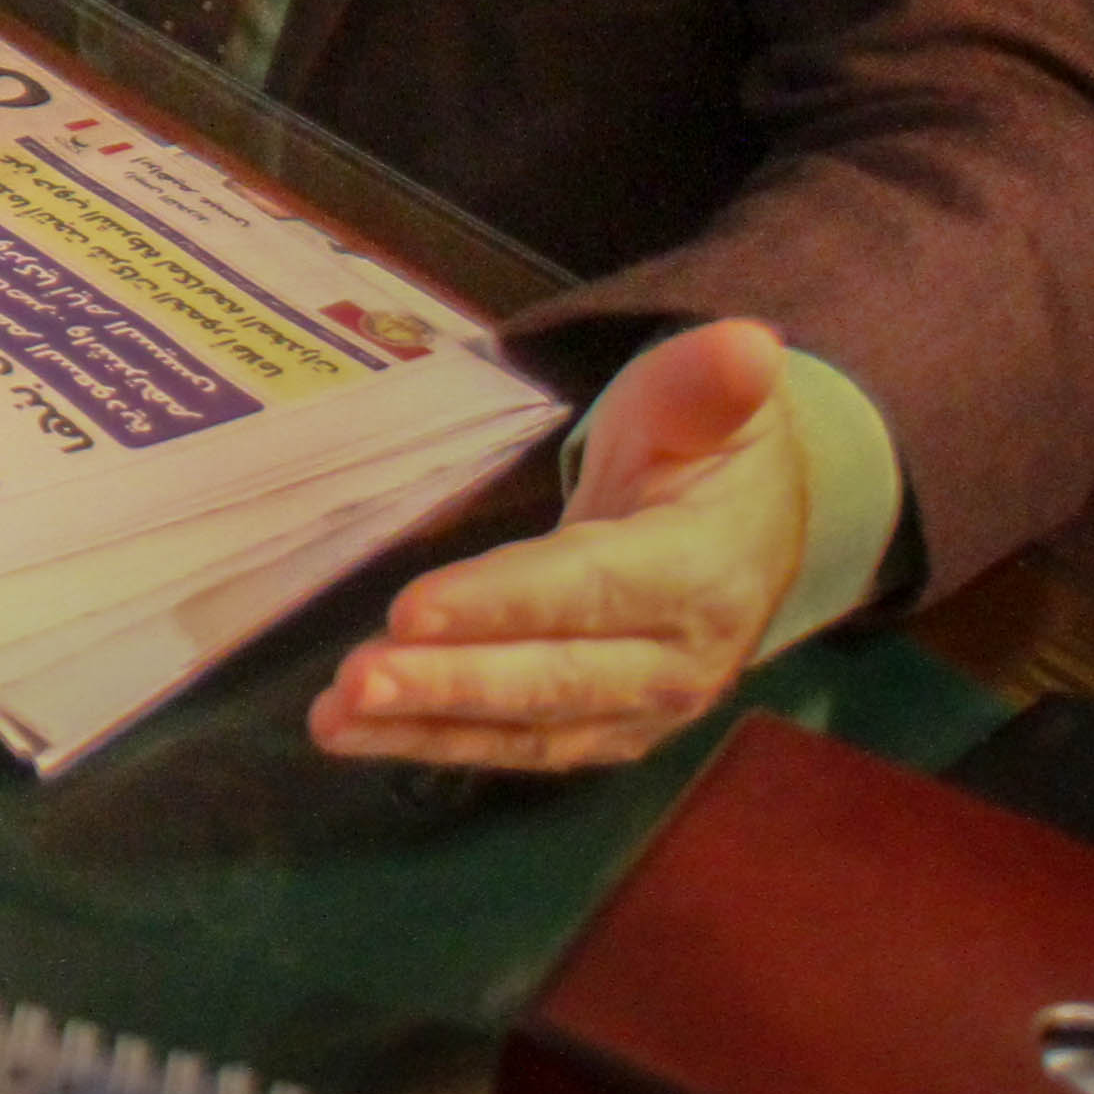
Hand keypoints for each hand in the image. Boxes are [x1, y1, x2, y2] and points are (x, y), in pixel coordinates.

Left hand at [309, 318, 810, 771]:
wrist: (760, 534)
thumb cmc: (712, 452)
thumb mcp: (710, 402)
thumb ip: (709, 382)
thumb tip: (748, 346)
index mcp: (700, 570)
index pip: (590, 589)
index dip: (502, 602)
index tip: (410, 610)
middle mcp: (678, 659)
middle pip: (553, 678)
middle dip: (450, 682)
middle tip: (355, 683)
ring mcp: (644, 708)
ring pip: (530, 727)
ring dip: (428, 725)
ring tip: (333, 718)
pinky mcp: (608, 732)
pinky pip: (522, 747)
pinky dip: (440, 744)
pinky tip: (361, 734)